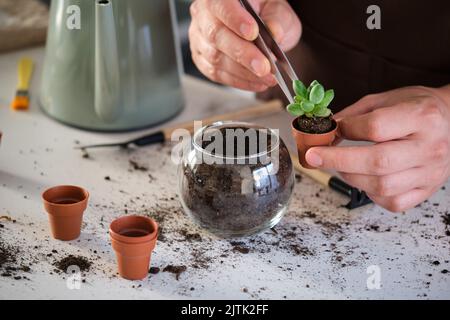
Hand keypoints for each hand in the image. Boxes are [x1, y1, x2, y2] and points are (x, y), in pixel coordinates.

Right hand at [189, 0, 300, 90]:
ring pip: (216, 58)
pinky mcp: (202, 60)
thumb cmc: (265, 13)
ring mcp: (200, 39)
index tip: (253, 33)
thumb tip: (274, 33)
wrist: (261, 28)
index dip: (234, 19)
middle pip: (216, 35)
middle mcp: (203, 16)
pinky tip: (257, 83)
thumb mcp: (277, 9)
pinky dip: (239, 81)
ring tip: (267, 77)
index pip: (220, 5)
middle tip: (264, 66)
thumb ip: (276, 19)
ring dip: (244, 72)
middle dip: (242, 54)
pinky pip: (217, 74)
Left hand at [305, 86, 449, 211]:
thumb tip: (325, 130)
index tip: (329, 131)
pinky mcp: (427, 190)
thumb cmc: (417, 108)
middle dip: (338, 160)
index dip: (346, 130)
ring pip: (383, 186)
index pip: (376, 127)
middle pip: (378, 162)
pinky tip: (364, 180)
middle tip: (314, 156)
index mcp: (422, 117)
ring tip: (340, 166)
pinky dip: (371, 194)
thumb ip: (355, 115)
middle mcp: (430, 147)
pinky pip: (394, 202)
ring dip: (351, 177)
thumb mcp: (386, 99)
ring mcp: (430, 172)